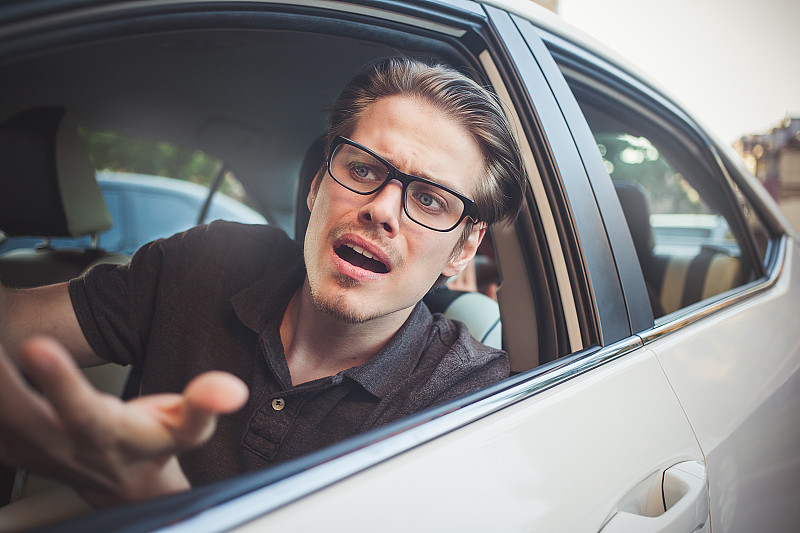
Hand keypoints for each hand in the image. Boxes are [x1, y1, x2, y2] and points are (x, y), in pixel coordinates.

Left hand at [0, 336, 247, 507]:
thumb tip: (230, 388)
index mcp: (105, 434)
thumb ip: (205, 405)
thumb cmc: (154, 448)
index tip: (38, 345)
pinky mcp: (11, 443)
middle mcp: (61, 444)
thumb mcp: (189, 431)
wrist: (123, 486)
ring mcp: (30, 447)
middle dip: (1, 375)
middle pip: (18, 410)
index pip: (80, 409)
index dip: (59, 380)